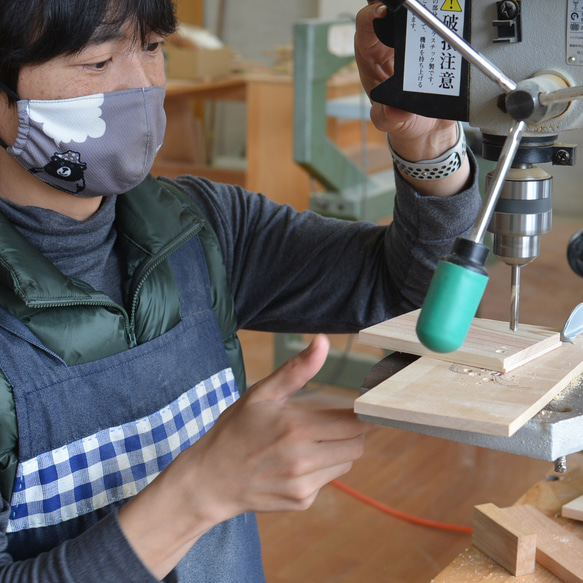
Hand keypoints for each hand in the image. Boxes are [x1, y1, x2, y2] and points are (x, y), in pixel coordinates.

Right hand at [119, 335, 366, 577]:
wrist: (209, 480)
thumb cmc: (234, 430)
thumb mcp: (261, 394)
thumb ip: (296, 369)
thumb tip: (323, 341)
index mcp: (295, 428)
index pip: (353, 423)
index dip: (357, 413)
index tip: (351, 406)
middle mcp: (303, 460)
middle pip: (356, 445)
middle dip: (350, 431)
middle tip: (331, 422)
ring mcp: (303, 484)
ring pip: (345, 464)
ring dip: (337, 450)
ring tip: (310, 441)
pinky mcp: (301, 501)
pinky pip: (327, 480)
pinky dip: (321, 469)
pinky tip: (296, 462)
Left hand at [355, 1, 470, 195]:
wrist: (429, 126)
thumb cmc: (404, 121)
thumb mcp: (394, 123)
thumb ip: (389, 118)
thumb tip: (393, 111)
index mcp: (371, 60)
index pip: (364, 29)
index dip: (370, 16)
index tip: (383, 12)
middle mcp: (388, 45)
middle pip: (386, 10)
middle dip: (396, 3)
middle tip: (412, 3)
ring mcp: (409, 40)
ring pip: (410, 11)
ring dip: (420, 7)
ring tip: (434, 6)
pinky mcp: (430, 39)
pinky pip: (432, 21)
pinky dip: (439, 14)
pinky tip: (449, 13)